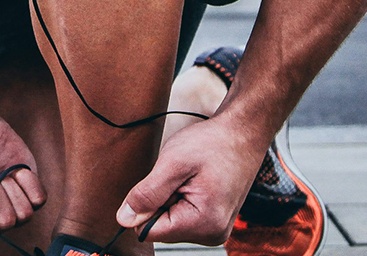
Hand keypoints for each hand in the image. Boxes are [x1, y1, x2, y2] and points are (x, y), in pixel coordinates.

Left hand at [116, 116, 262, 244]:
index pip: (149, 232)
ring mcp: (214, 229)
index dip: (144, 206)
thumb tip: (124, 219)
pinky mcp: (213, 221)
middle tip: (180, 177)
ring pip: (170, 222)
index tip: (162, 182)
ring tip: (189, 178)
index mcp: (203, 224)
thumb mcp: (173, 163)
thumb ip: (147, 194)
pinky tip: (194, 182)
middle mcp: (212, 234)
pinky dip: (180, 198)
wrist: (242, 134)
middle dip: (160, 201)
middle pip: (160, 228)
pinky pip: (182, 217)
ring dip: (170, 199)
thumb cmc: (213, 144)